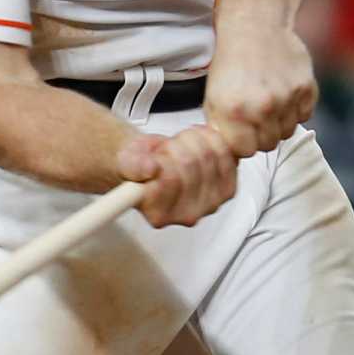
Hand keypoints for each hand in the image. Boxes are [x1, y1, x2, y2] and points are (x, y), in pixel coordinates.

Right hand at [117, 125, 236, 229]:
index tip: (153, 158)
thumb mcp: (126, 162)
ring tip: (177, 146)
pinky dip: (211, 140)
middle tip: (164, 150)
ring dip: (191, 140)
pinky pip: (226, 154)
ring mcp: (211, 202)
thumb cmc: (141, 166)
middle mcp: (188, 215)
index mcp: (160, 214)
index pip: (169, 180)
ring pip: (208, 155)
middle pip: (189, 164)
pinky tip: (196, 141)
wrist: (155, 161)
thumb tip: (148, 169)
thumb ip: (133, 166)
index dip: (161, 159)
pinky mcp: (228, 187)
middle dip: (173, 147)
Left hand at [205, 17, 316, 157]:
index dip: (242, 142)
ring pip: (287, 132)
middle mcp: (261, 108)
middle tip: (255, 111)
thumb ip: (222, 128)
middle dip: (261, 133)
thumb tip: (230, 154)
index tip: (240, 129)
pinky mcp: (306, 88)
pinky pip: (304, 115)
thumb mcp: (213, 96)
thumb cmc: (230, 63)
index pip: (245, 152)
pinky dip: (296, 107)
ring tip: (269, 98)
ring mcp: (286, 98)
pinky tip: (284, 90)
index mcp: (233, 112)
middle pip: (268, 145)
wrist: (254, 26)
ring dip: (279, 121)